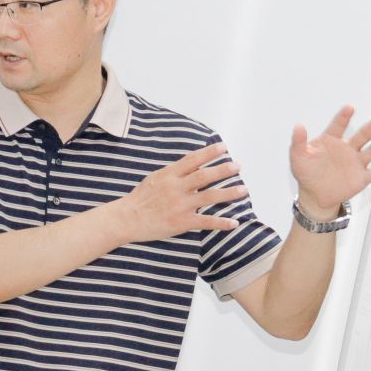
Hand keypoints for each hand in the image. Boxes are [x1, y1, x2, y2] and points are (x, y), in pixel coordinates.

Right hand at [113, 143, 250, 244]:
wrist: (126, 219)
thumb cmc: (139, 199)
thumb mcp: (154, 179)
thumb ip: (174, 173)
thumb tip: (191, 165)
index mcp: (169, 175)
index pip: (192, 160)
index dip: (209, 153)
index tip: (223, 147)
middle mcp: (176, 188)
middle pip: (204, 176)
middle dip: (223, 170)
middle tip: (238, 166)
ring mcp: (180, 205)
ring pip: (209, 197)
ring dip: (229, 193)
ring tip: (243, 189)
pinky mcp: (181, 222)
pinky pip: (205, 221)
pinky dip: (221, 222)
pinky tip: (234, 223)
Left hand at [289, 107, 370, 215]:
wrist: (314, 195)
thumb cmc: (306, 172)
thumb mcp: (298, 158)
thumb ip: (298, 142)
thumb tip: (298, 126)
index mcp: (331, 140)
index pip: (338, 126)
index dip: (343, 117)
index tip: (350, 107)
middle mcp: (348, 148)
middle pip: (362, 135)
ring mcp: (356, 162)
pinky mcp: (362, 177)